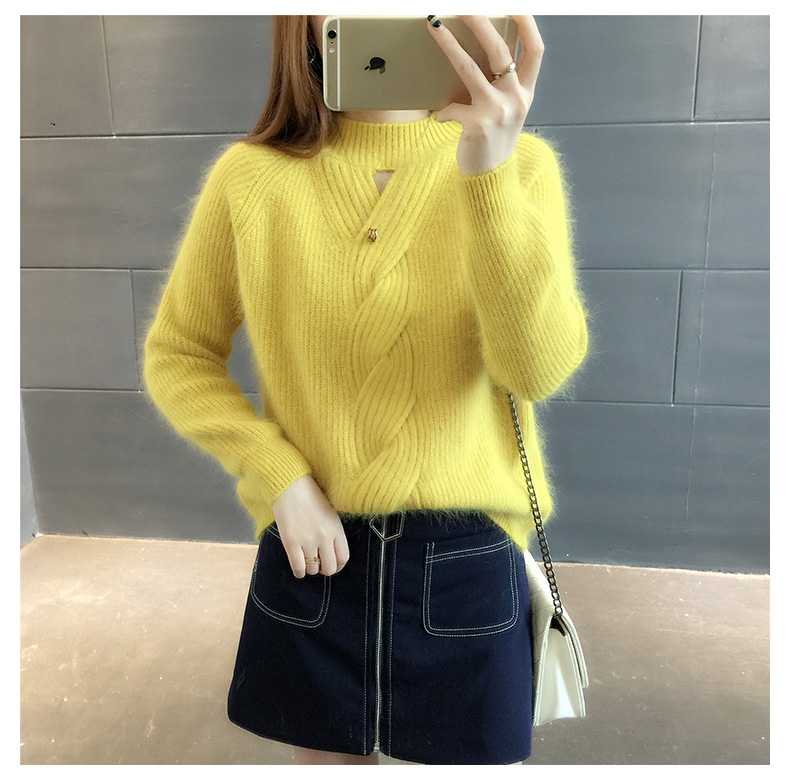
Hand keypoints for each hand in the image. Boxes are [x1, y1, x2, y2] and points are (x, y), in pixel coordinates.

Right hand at [271, 474, 349, 577]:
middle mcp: (325, 537)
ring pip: (312, 569)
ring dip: (310, 569)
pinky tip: (299, 567)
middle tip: (318, 564)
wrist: (291, 485)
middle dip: (324, 569)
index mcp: (336, 529)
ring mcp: (308, 541)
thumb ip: (333, 532)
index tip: (332, 565)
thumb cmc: (310, 496)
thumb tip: (331, 552)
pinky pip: (298, 568)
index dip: (338, 566)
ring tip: (307, 561)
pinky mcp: (291, 543)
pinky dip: (299, 571)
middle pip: (329, 568)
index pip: (343, 558)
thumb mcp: (330, 513)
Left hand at [426, 15, 543, 175]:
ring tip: (435, 26)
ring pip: (470, 69)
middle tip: (463, 7)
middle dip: (480, 22)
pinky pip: (452, 108)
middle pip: (500, 50)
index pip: (535, 50)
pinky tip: (443, 118)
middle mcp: (516, 99)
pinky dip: (445, 112)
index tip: (513, 4)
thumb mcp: (508, 111)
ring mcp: (498, 112)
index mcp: (526, 92)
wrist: (491, 178)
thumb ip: (503, 85)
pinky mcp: (477, 125)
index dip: (526, 23)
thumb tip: (481, 53)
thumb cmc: (495, 140)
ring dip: (450, 45)